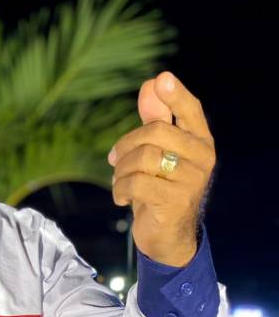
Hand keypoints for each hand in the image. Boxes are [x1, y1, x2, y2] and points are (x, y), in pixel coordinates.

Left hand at [108, 71, 216, 265]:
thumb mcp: (156, 154)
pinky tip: (121, 198)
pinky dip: (120, 190)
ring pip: (143, 157)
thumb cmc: (160, 189)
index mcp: (200, 141)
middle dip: (126, 145)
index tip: (161, 79)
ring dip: (120, 170)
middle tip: (114, 159)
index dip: (175, 95)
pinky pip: (136, 183)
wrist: (168, 237)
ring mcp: (191, 179)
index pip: (191, 110)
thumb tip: (151, 84)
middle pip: (155, 132)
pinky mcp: (175, 200)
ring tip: (119, 181)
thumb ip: (156, 121)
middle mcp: (202, 157)